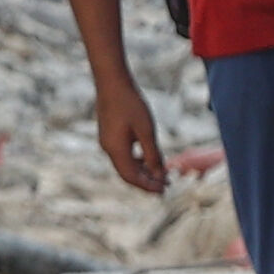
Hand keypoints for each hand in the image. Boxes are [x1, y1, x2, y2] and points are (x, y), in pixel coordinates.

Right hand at [91, 72, 167, 195]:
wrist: (112, 82)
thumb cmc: (130, 104)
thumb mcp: (146, 131)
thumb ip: (153, 154)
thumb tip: (159, 174)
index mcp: (116, 150)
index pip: (132, 178)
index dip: (148, 186)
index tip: (164, 191)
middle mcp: (109, 149)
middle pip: (128, 174)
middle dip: (147, 181)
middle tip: (166, 186)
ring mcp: (107, 142)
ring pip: (125, 165)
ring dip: (143, 171)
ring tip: (161, 174)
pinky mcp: (109, 135)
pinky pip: (123, 155)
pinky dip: (137, 160)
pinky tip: (149, 158)